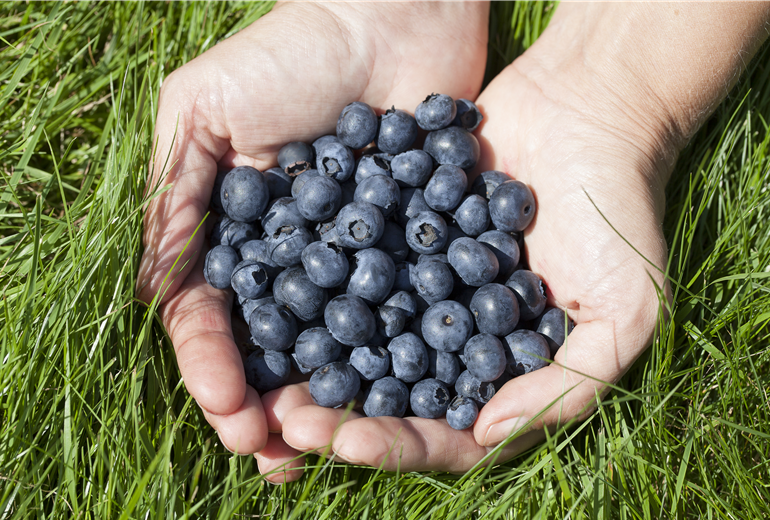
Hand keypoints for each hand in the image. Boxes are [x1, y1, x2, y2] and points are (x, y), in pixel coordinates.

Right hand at [136, 1, 488, 482]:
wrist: (392, 12)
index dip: (214, 365)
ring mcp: (356, 258)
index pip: (212, 315)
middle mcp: (294, 257)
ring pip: (335, 345)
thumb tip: (153, 297)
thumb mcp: (204, 112)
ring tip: (325, 449)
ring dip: (325, 398)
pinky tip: (396, 400)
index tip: (228, 408)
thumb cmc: (288, 52)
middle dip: (267, 402)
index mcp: (237, 233)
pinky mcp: (417, 250)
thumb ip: (175, 198)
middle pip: (274, 345)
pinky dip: (395, 359)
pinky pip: (402, 314)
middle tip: (273, 456)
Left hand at [280, 29, 672, 472]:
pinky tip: (271, 297)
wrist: (586, 107)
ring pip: (357, 340)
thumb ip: (567, 385)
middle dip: (337, 414)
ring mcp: (421, 287)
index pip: (444, 431)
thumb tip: (485, 432)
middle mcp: (453, 338)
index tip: (345, 442)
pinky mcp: (396, 235)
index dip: (395, 444)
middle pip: (387, 395)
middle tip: (283, 421)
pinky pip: (350, 268)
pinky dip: (314, 288)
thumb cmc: (617, 211)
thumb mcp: (625, 310)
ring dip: (311, 361)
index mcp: (502, 371)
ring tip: (263, 375)